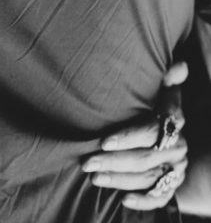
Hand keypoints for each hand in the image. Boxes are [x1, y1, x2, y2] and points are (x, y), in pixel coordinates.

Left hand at [82, 62, 187, 210]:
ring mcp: (177, 168)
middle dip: (114, 161)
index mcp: (173, 122)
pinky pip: (160, 197)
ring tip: (94, 176)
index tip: (103, 141)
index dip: (127, 138)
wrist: (173, 131)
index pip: (151, 132)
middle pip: (145, 158)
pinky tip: (124, 200)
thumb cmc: (157, 103)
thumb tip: (179, 65)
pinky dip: (143, 201)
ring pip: (148, 178)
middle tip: (87, 162)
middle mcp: (178, 147)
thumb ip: (167, 77)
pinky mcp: (174, 184)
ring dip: (119, 179)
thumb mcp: (162, 88)